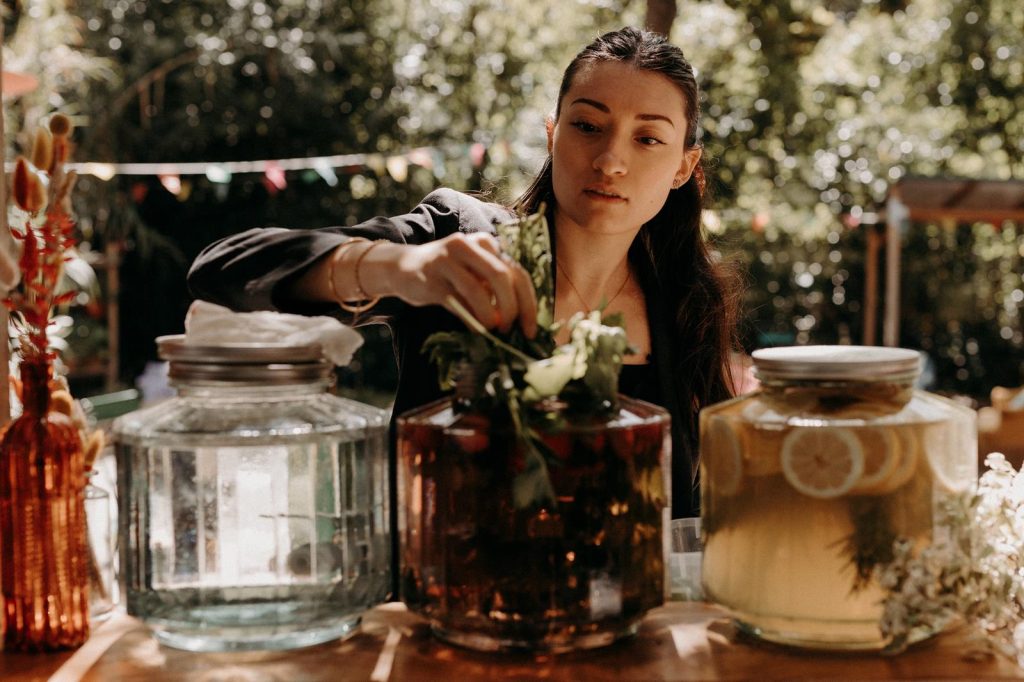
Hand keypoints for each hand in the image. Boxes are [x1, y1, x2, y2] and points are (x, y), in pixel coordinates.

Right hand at [393, 232, 537, 336]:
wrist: (403, 267)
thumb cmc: (448, 275)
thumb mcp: (475, 274)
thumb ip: (496, 289)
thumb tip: (520, 321)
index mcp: (486, 243)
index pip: (517, 272)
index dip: (528, 303)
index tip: (531, 330)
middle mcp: (468, 245)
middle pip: (501, 276)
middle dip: (511, 308)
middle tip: (509, 329)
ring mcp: (447, 260)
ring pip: (477, 289)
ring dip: (489, 316)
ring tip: (492, 330)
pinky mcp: (431, 278)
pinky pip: (455, 301)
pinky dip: (469, 319)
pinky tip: (474, 329)